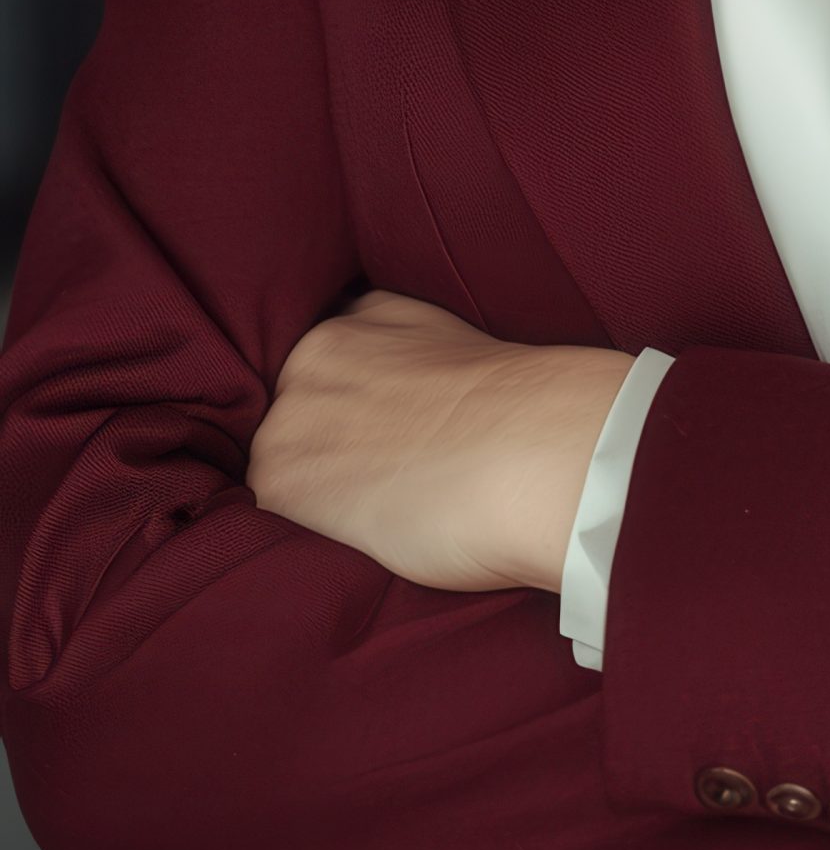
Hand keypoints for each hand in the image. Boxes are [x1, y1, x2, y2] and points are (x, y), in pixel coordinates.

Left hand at [245, 289, 633, 598]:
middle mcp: (312, 353)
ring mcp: (289, 412)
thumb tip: (396, 405)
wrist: (538, 449)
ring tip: (382, 509)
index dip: (353, 412)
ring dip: (317, 491)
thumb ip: (408, 360)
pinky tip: (365, 533)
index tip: (386, 437)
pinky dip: (309, 532)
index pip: (326, 368)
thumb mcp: (459, 351)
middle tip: (387, 477)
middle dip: (329, 445)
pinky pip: (272, 515)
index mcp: (362, 316)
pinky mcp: (281, 478)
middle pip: (296, 413)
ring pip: (281, 463)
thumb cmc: (526, 414)